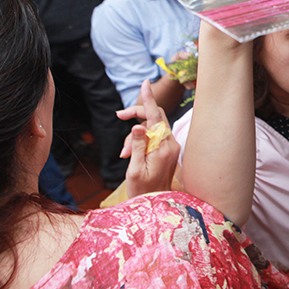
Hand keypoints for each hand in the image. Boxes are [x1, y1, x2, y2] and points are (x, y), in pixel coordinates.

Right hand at [116, 80, 180, 197]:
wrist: (155, 204)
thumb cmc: (143, 191)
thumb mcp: (135, 170)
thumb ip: (137, 146)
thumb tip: (138, 126)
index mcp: (164, 147)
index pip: (155, 116)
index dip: (148, 99)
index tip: (145, 83)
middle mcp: (170, 143)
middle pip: (154, 115)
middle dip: (136, 115)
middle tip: (118, 117)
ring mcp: (170, 146)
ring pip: (150, 126)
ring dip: (133, 134)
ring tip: (124, 154)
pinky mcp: (166, 149)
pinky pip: (152, 135)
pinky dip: (139, 140)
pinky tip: (128, 154)